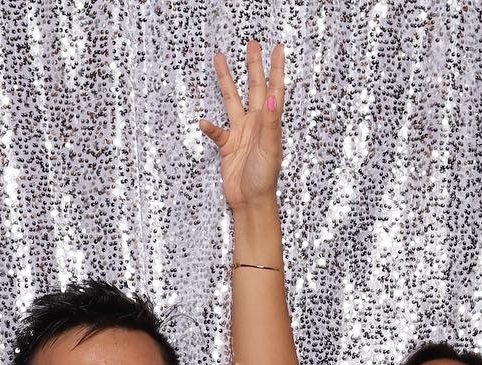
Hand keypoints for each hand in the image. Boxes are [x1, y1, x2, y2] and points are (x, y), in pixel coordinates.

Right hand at [199, 42, 285, 211]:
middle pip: (253, 88)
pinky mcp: (227, 146)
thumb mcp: (270, 148)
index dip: (276, 68)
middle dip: (253, 66)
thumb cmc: (264, 177)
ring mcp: (240, 133)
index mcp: (269, 122)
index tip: (278, 48)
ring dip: (226, 81)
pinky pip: (217, 132)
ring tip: (219, 60)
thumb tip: (273, 96)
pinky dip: (210, 127)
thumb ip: (271, 122)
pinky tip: (203, 122)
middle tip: (252, 44)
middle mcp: (255, 123)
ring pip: (232, 100)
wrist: (251, 202)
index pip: (274, 89)